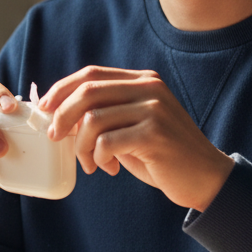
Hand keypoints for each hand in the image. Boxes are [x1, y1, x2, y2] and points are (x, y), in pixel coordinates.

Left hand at [38, 66, 233, 211]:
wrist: (206, 177)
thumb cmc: (162, 154)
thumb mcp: (132, 126)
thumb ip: (104, 114)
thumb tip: (59, 114)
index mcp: (143, 80)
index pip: (91, 74)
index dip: (62, 89)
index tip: (44, 108)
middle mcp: (149, 88)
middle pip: (87, 91)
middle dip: (62, 115)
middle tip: (55, 137)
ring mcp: (153, 109)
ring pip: (93, 119)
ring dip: (82, 146)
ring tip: (91, 162)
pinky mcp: (154, 134)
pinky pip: (106, 142)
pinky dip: (99, 158)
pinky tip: (109, 168)